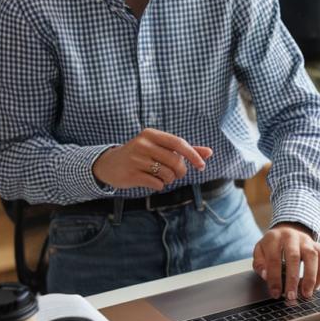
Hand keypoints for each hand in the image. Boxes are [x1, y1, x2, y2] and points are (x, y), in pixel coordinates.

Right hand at [92, 128, 212, 190]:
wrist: (110, 164)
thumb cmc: (141, 155)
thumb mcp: (160, 148)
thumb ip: (185, 150)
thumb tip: (209, 152)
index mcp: (151, 134)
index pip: (179, 143)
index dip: (193, 155)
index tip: (202, 166)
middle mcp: (143, 144)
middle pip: (175, 161)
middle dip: (180, 172)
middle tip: (176, 174)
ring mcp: (136, 159)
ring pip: (167, 174)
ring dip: (169, 180)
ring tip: (162, 177)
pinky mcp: (132, 174)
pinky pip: (157, 184)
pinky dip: (159, 186)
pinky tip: (152, 182)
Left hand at [253, 223, 319, 299]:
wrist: (287, 230)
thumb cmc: (272, 245)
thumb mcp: (259, 251)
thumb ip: (260, 264)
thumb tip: (266, 276)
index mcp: (274, 238)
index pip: (274, 260)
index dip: (275, 279)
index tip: (275, 293)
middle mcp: (292, 237)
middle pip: (294, 258)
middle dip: (293, 280)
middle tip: (291, 296)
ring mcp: (306, 240)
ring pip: (312, 256)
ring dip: (310, 277)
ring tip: (306, 294)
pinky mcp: (317, 245)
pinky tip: (315, 286)